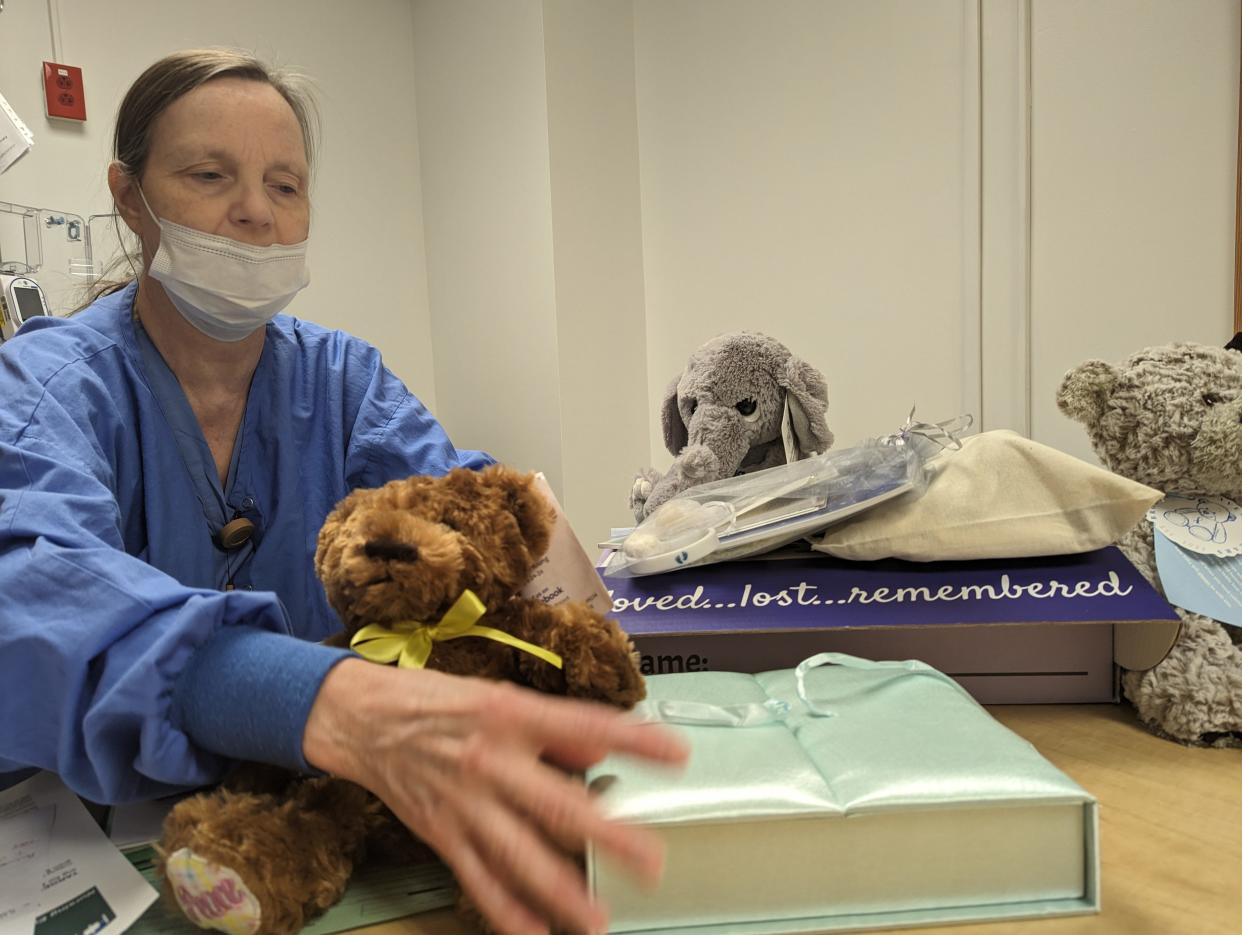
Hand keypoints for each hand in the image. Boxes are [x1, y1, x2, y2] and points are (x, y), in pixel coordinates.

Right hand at [303, 659, 687, 934]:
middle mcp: (491, 761)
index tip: (676, 755)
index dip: (633, 740)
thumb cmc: (436, 702)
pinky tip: (536, 932)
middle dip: (607, 835)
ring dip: (561, 890)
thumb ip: (554, 729)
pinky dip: (507, 909)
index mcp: (511, 715)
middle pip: (556, 804)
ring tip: (599, 918)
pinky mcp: (442, 834)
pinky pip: (479, 878)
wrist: (363, 718)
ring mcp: (465, 804)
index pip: (584, 727)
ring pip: (520, 854)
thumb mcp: (499, 697)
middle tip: (650, 859)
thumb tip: (601, 751)